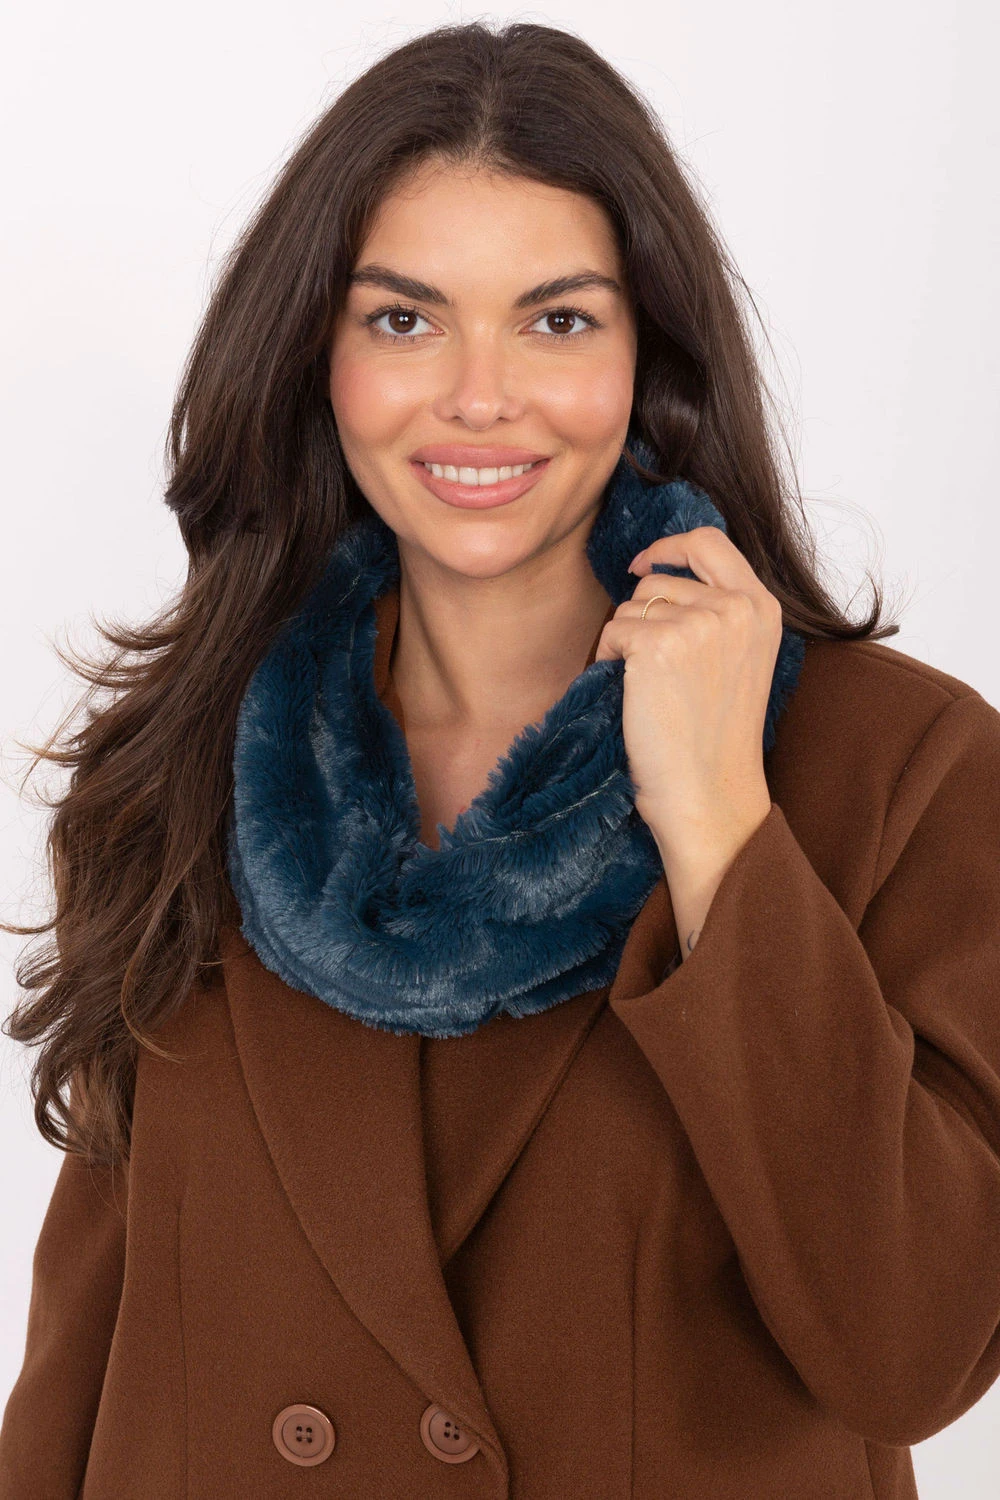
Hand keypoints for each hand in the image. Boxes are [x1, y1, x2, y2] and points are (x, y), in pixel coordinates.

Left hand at [593, 525, 782, 906]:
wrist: (710, 793)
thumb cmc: (716, 737)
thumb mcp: (740, 659)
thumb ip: (719, 612)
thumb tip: (659, 571)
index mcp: (762, 608)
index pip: (710, 541)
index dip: (670, 546)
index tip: (645, 563)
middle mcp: (737, 607)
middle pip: (660, 579)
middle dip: (642, 616)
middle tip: (653, 669)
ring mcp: (700, 623)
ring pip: (632, 605)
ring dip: (626, 640)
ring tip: (650, 689)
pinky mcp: (659, 644)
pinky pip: (612, 631)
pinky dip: (608, 659)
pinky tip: (632, 695)